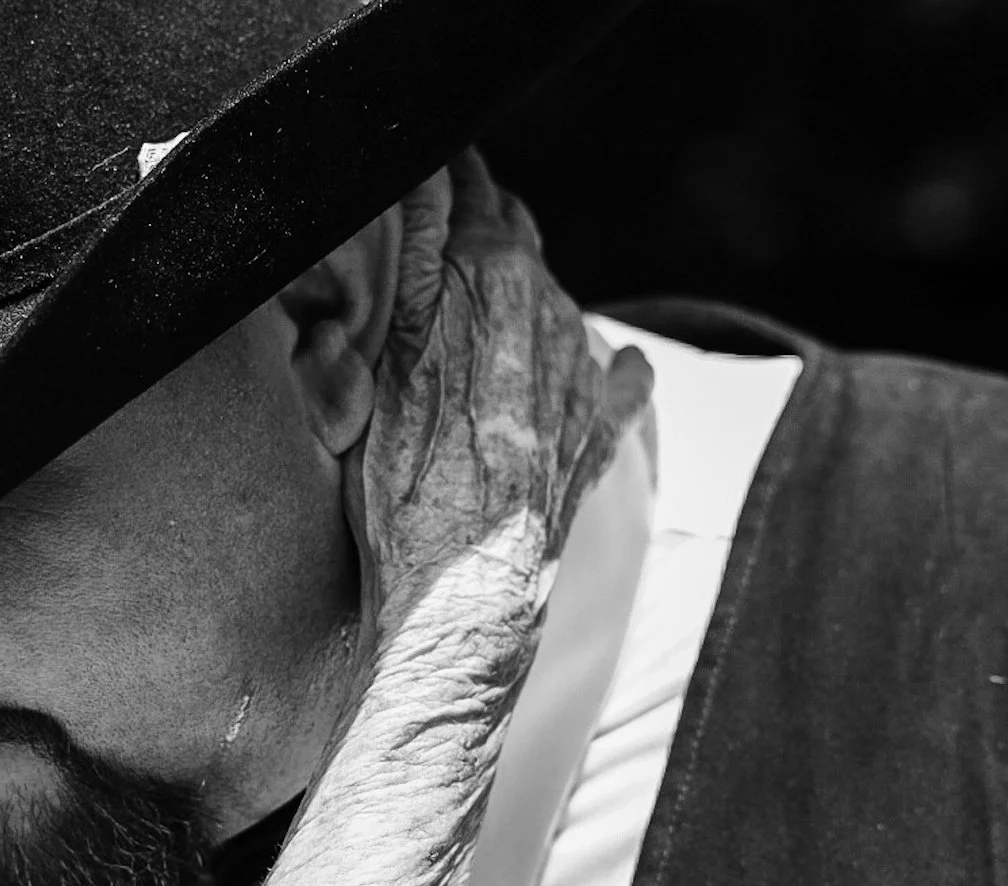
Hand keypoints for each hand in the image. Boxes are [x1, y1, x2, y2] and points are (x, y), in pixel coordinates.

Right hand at [348, 151, 652, 656]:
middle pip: (519, 237)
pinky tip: (617, 364)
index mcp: (497, 281)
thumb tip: (423, 183)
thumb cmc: (405, 484)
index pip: (472, 194)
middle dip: (485, 224)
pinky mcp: (595, 436)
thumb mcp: (386, 358)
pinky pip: (620, 384)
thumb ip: (415, 262)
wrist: (463, 592)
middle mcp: (554, 315)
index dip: (445, 178)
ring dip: (523, 293)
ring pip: (557, 300)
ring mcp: (581, 376)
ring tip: (488, 298)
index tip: (425, 172)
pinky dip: (613, 371)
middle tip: (448, 219)